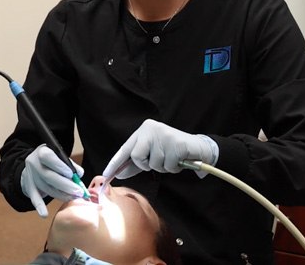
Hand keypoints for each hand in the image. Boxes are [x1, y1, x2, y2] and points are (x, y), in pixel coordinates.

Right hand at [21, 144, 84, 217]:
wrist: (33, 163)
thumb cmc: (52, 160)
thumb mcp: (59, 155)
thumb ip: (70, 164)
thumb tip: (79, 174)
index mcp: (42, 151)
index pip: (48, 157)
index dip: (59, 166)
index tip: (71, 174)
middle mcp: (34, 163)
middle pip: (49, 176)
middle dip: (65, 185)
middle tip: (78, 192)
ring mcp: (30, 176)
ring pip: (46, 188)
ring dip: (61, 194)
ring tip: (74, 197)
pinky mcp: (29, 187)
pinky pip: (34, 198)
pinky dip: (39, 206)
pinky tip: (44, 214)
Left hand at [103, 119, 217, 179]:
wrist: (198, 147)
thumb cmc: (171, 151)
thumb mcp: (151, 155)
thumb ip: (135, 163)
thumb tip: (119, 173)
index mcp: (143, 130)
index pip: (126, 148)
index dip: (116, 163)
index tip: (107, 175)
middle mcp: (151, 129)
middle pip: (137, 156)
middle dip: (147, 164)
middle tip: (159, 160)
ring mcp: (164, 135)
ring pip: (154, 164)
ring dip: (164, 167)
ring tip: (172, 158)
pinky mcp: (176, 143)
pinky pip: (168, 166)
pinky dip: (174, 168)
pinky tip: (180, 159)